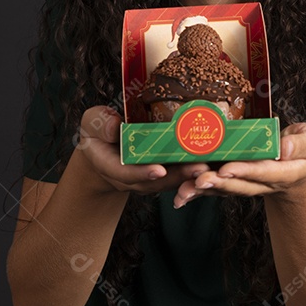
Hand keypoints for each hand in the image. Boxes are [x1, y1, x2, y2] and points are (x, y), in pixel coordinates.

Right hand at [76, 106, 211, 194]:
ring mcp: (148, 179)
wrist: (105, 148)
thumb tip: (115, 126)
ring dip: (190, 175)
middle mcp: (131, 178)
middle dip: (177, 176)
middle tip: (197, 168)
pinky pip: (178, 176)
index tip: (158, 170)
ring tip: (210, 165)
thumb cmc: (98, 131)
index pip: (126, 173)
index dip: (142, 173)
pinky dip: (194, 170)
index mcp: (110, 166)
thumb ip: (100, 124)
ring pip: (170, 182)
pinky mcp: (162, 175)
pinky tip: (213, 162)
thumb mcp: (92, 123)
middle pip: (155, 182)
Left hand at [172, 122, 305, 207]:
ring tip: (185, 190)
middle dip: (219, 183)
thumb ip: (302, 143)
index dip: (245, 171)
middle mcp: (262, 183)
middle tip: (200, 180)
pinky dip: (197, 193)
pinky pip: (215, 190)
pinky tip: (180, 196)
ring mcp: (247, 185)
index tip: (228, 168)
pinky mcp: (234, 183)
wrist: (296, 167)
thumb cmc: (302, 149)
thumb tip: (285, 149)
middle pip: (239, 186)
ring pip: (224, 190)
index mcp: (283, 173)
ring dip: (204, 191)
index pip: (263, 173)